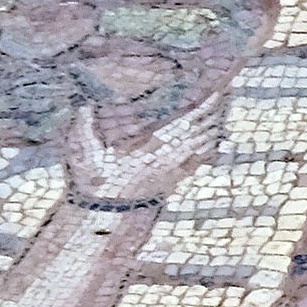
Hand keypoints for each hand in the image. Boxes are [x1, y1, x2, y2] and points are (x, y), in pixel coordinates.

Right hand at [57, 89, 227, 213]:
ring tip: (221, 106)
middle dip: (215, 111)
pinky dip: (209, 146)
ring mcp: (175, 171)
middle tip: (224, 90)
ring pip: (205, 146)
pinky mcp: (175, 179)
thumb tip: (83, 107)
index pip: (186, 125)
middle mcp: (170, 160)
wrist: (109, 215)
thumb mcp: (85, 156)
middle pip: (203, 132)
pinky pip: (200, 160)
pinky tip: (213, 136)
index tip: (215, 91)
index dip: (202, 108)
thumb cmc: (97, 183)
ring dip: (213, 126)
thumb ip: (83, 130)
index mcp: (154, 150)